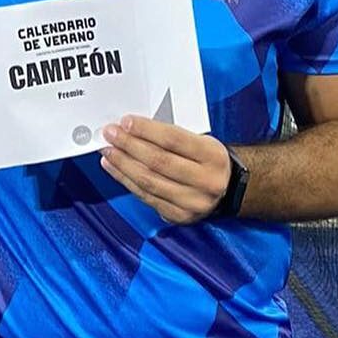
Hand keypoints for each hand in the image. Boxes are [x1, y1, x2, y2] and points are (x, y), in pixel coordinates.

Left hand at [99, 115, 231, 224]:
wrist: (229, 190)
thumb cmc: (207, 160)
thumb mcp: (201, 141)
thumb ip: (171, 136)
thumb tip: (133, 128)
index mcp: (213, 156)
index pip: (174, 139)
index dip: (146, 130)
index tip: (125, 122)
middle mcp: (206, 181)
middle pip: (159, 161)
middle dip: (129, 145)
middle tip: (110, 134)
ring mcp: (192, 202)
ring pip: (149, 181)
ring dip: (122, 164)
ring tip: (107, 151)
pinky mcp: (179, 216)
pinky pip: (146, 197)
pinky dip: (126, 181)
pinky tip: (115, 169)